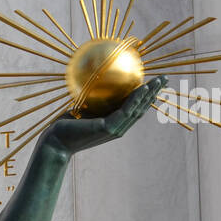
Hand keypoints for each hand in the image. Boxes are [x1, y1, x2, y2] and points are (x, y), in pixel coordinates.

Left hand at [45, 76, 166, 156]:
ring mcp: (115, 129)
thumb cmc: (65, 125)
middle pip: (142, 108)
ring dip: (150, 94)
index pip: (135, 109)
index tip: (155, 84)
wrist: (56, 141)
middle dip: (154, 93)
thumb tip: (95, 78)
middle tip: (165, 79)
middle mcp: (118, 128)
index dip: (147, 97)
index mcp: (114, 123)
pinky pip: (126, 110)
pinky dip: (136, 98)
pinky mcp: (108, 128)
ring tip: (159, 80)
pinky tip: (142, 86)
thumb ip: (93, 98)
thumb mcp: (82, 108)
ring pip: (138, 109)